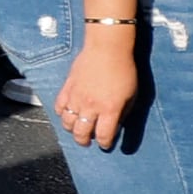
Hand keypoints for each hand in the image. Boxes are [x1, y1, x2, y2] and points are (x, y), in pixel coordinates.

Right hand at [56, 25, 144, 152]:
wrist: (107, 49)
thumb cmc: (124, 69)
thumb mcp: (132, 94)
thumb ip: (124, 112)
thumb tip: (116, 124)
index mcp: (110, 109)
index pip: (104, 135)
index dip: (105, 143)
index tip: (106, 144)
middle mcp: (91, 106)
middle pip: (81, 133)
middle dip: (84, 141)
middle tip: (88, 141)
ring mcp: (76, 97)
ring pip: (67, 123)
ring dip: (72, 129)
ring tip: (77, 128)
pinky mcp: (67, 88)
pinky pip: (60, 107)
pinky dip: (62, 114)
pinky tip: (69, 113)